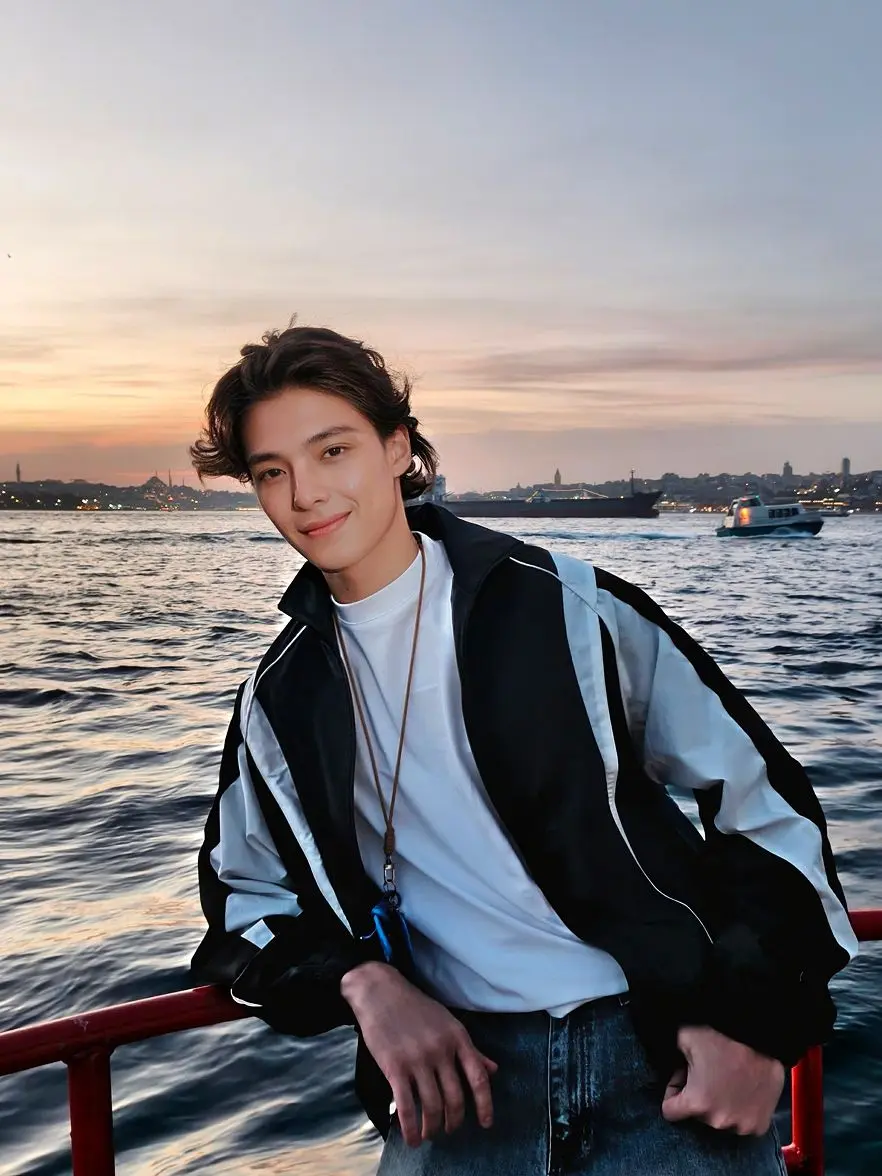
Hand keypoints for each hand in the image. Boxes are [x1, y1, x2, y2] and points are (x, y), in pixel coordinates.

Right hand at [340, 962, 497, 1147]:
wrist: (380, 990)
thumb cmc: (415, 1007)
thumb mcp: (448, 1022)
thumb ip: (470, 1048)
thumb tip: (492, 1069)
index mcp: (457, 1037)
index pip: (478, 1077)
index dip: (485, 1105)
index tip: (486, 1123)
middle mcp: (441, 1050)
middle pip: (455, 1098)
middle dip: (454, 1121)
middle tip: (449, 1129)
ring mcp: (418, 1059)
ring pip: (432, 1106)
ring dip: (433, 1127)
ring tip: (430, 1134)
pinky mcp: (395, 1066)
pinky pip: (406, 1106)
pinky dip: (410, 1128)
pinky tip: (412, 1138)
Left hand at [661, 1025, 784, 1134]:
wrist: (762, 1037)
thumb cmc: (724, 1036)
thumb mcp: (685, 1037)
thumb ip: (670, 1054)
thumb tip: (665, 1056)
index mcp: (697, 1103)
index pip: (670, 1111)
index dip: (673, 1091)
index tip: (683, 1078)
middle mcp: (719, 1120)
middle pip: (697, 1115)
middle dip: (698, 1095)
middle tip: (707, 1073)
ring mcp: (742, 1125)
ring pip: (720, 1118)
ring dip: (720, 1104)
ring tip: (727, 1079)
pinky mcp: (760, 1124)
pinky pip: (741, 1122)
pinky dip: (740, 1109)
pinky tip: (743, 1088)